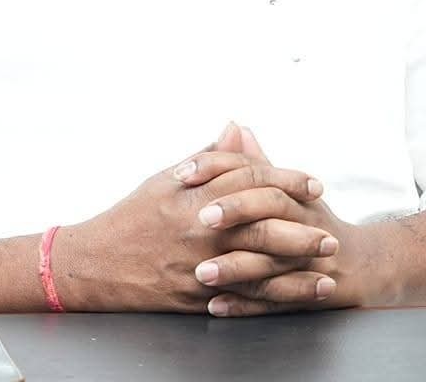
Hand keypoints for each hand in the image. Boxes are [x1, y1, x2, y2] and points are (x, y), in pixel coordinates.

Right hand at [52, 130, 326, 312]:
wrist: (96, 264)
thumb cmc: (131, 216)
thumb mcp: (164, 179)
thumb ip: (207, 157)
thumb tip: (236, 129)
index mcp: (193, 196)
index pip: (249, 180)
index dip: (285, 179)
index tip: (312, 183)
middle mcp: (200, 230)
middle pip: (262, 223)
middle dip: (301, 223)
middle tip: (329, 224)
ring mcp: (200, 265)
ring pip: (261, 263)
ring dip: (299, 261)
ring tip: (327, 259)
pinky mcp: (199, 296)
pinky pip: (248, 296)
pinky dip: (280, 295)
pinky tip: (303, 292)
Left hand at [180, 124, 374, 315]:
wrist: (361, 263)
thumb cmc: (311, 219)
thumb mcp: (288, 187)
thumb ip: (256, 160)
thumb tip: (233, 127)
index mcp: (289, 190)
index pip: (253, 170)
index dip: (217, 167)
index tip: (182, 174)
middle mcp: (302, 218)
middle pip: (269, 206)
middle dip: (234, 211)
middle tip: (199, 218)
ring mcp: (308, 257)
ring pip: (271, 259)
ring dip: (234, 267)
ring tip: (200, 273)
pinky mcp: (309, 293)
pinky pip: (276, 301)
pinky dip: (245, 305)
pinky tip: (216, 305)